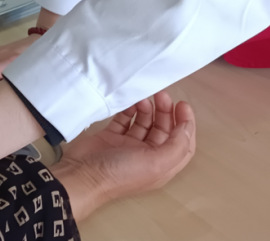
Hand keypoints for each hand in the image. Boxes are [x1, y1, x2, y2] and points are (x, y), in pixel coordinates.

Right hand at [51, 91, 195, 219]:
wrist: (82, 174)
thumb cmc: (121, 172)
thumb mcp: (156, 164)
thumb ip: (176, 146)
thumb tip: (187, 127)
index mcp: (161, 165)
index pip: (182, 143)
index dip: (186, 124)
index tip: (183, 105)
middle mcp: (147, 155)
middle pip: (163, 129)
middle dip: (165, 111)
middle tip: (161, 94)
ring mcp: (128, 145)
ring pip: (144, 122)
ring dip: (147, 108)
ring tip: (143, 97)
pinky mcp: (111, 136)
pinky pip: (124, 119)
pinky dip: (129, 109)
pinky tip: (129, 101)